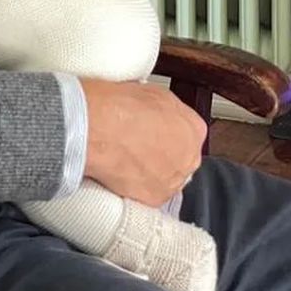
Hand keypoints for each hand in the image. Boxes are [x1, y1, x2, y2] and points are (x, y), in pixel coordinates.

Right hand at [81, 79, 206, 205]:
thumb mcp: (150, 90)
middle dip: (162, 150)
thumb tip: (160, 111)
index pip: (189, 130)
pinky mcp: (154, 199)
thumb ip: (166, 107)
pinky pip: (149, 192)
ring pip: (166, 176)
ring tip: (126, 155)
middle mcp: (188, 158)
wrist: (96, 128)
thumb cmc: (117, 106)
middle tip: (138, 139)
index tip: (154, 125)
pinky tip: (122, 169)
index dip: (167, 126)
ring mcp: (173, 181)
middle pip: (180, 156)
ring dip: (151, 169)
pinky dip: (137, 184)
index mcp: (193, 129)